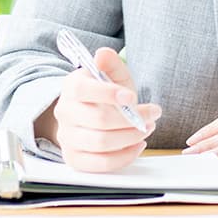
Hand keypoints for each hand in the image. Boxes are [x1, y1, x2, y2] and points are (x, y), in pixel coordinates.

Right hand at [36, 46, 161, 172]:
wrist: (93, 115)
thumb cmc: (107, 94)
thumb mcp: (112, 74)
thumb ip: (111, 63)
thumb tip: (103, 54)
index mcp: (71, 87)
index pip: (83, 90)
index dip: (108, 94)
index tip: (132, 97)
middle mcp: (64, 112)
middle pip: (98, 120)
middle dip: (132, 119)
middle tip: (152, 115)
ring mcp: (67, 137)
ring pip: (101, 143)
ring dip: (131, 137)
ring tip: (146, 129)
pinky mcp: (74, 158)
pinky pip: (100, 164)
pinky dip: (124, 157)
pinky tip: (137, 145)